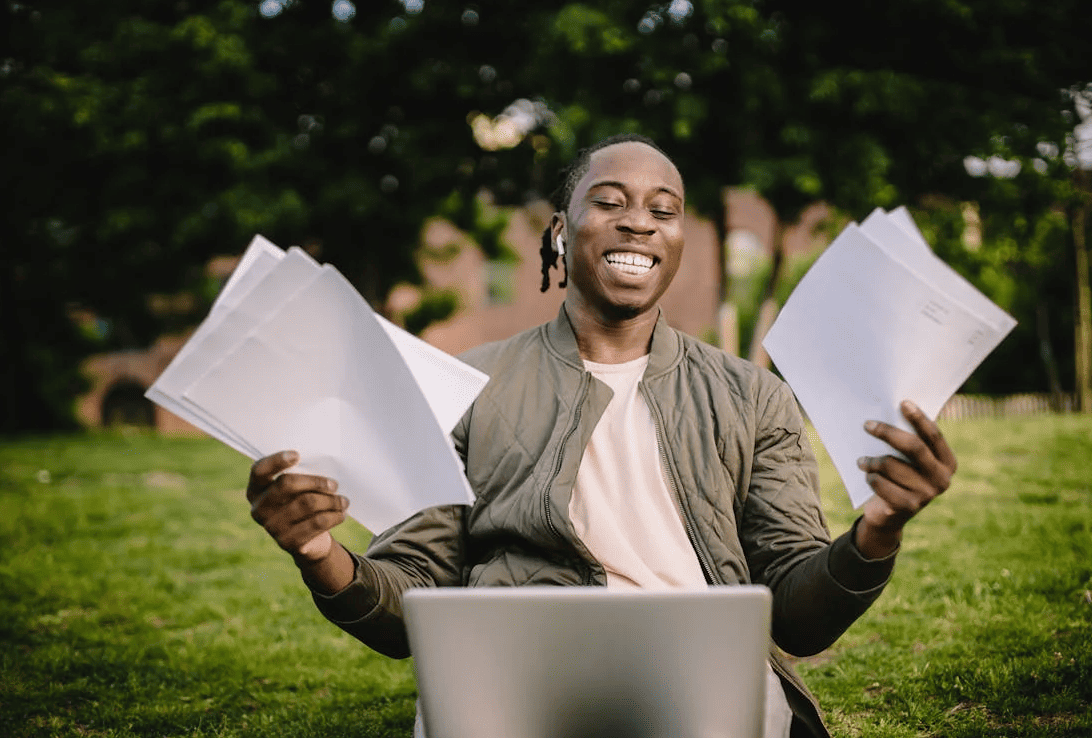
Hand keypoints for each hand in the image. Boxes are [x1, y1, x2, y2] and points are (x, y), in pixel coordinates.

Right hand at [247, 450, 348, 563]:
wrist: (309, 541)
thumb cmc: (303, 503)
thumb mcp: (299, 488)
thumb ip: (301, 475)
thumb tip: (324, 463)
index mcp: (256, 490)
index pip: (259, 470)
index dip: (276, 461)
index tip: (297, 455)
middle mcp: (259, 509)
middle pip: (286, 484)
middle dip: (316, 482)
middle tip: (334, 485)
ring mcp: (271, 527)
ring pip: (307, 503)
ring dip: (331, 500)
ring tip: (343, 501)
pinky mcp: (288, 542)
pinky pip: (317, 522)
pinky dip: (334, 516)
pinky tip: (341, 513)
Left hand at [855, 400, 957, 557]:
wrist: (890, 515)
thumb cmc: (900, 477)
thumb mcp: (910, 460)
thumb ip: (912, 440)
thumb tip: (898, 407)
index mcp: (948, 463)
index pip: (934, 435)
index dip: (919, 418)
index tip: (903, 403)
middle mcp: (942, 479)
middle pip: (914, 447)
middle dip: (888, 433)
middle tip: (867, 425)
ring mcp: (926, 495)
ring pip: (891, 465)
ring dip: (871, 461)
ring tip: (862, 461)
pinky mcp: (907, 507)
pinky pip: (880, 483)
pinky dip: (870, 478)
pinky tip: (868, 478)